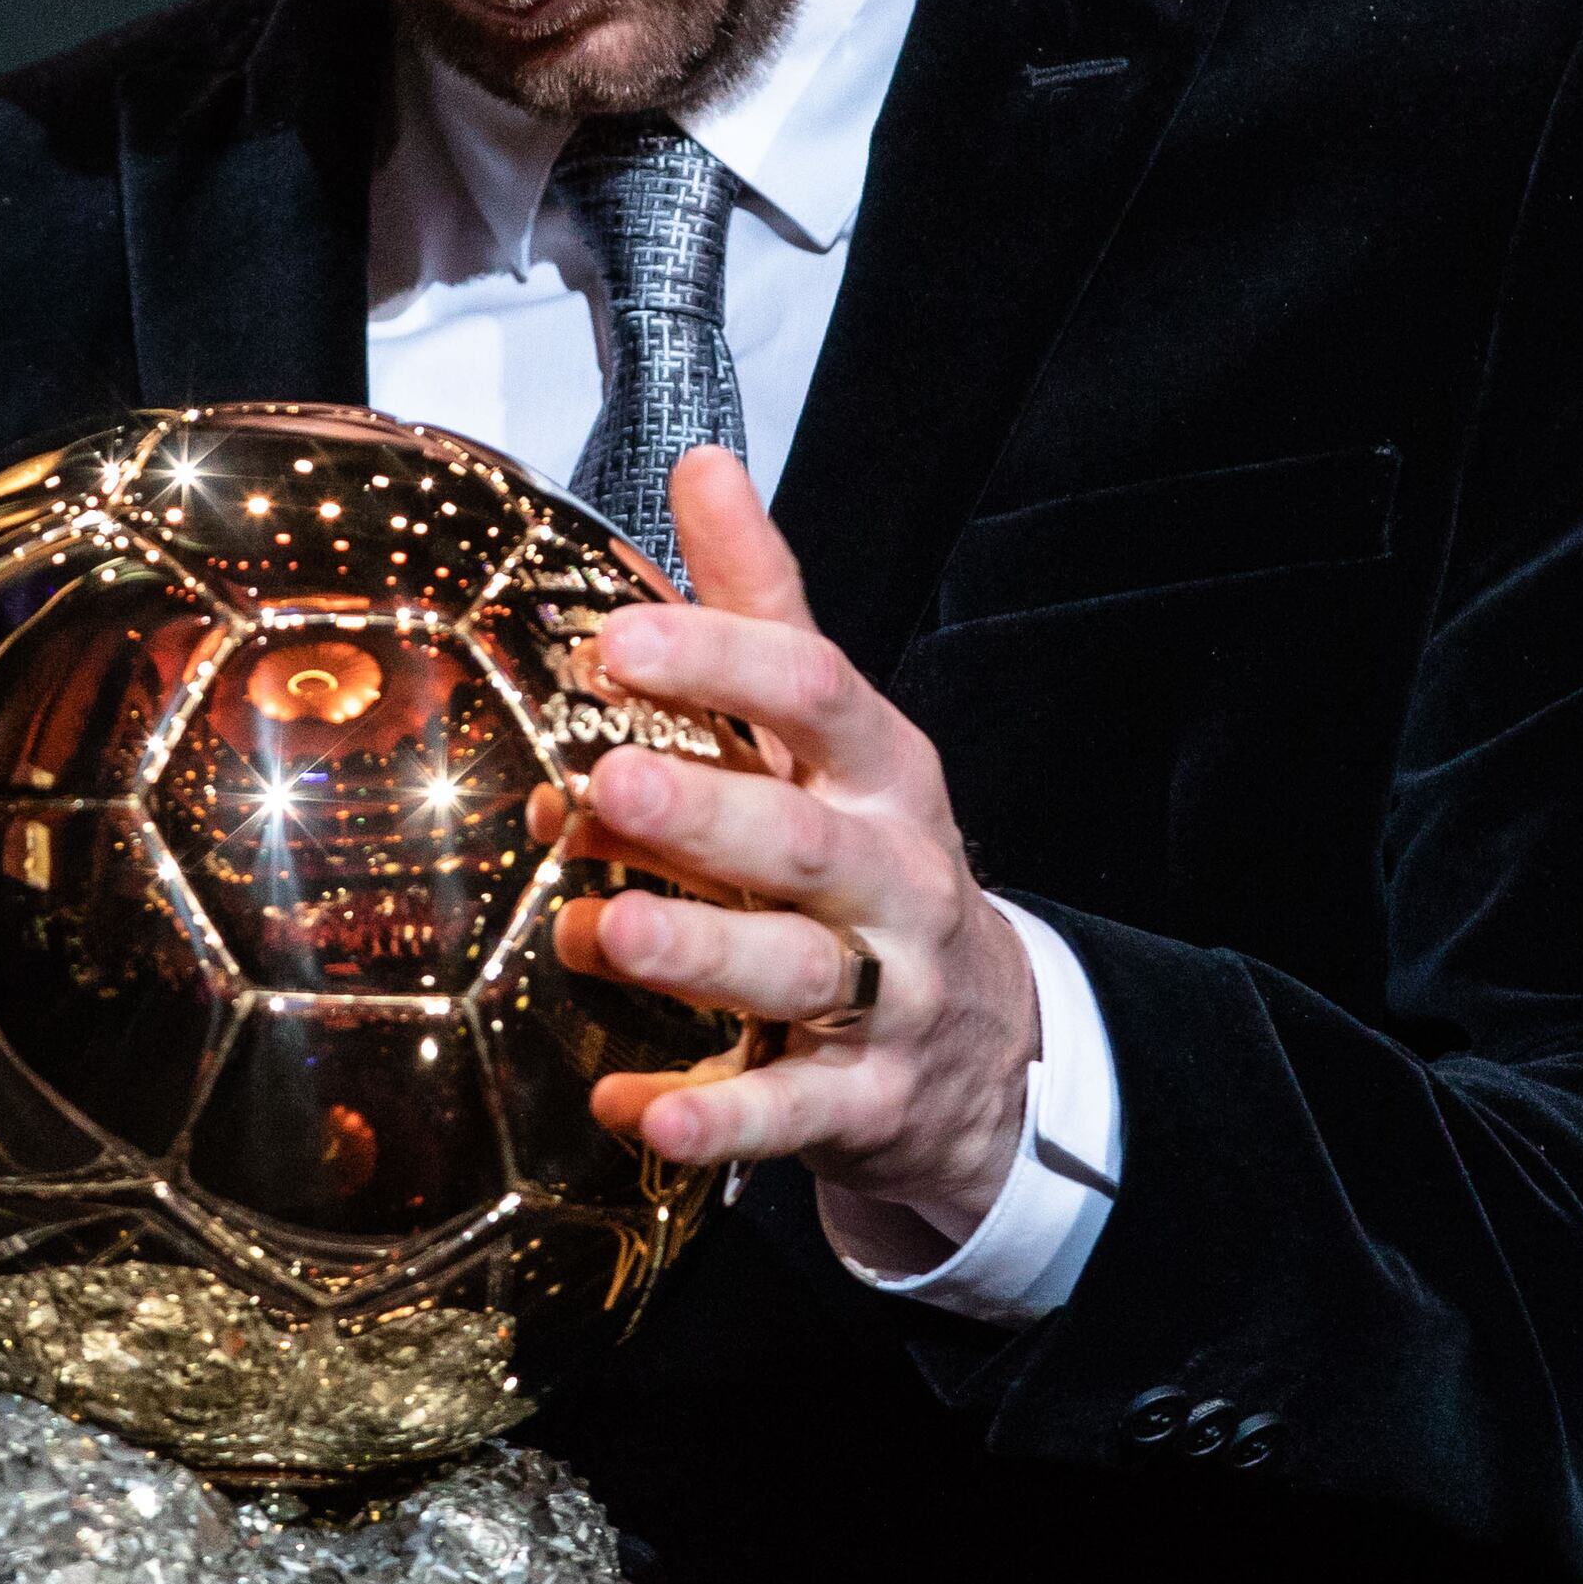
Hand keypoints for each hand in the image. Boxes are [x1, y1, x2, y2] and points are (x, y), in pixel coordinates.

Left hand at [542, 447, 1039, 1248]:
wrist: (983, 1048)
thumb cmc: (871, 859)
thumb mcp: (837, 732)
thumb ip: (764, 608)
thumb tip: (704, 465)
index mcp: (878, 768)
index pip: (815, 691)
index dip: (720, 660)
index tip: (614, 637)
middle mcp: (890, 873)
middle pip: (800, 837)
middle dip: (704, 812)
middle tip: (604, 784)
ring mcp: (888, 991)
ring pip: (796, 969)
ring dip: (696, 953)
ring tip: (599, 935)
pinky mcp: (865, 1100)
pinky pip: (792, 1111)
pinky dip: (718, 1118)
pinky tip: (637, 1113)